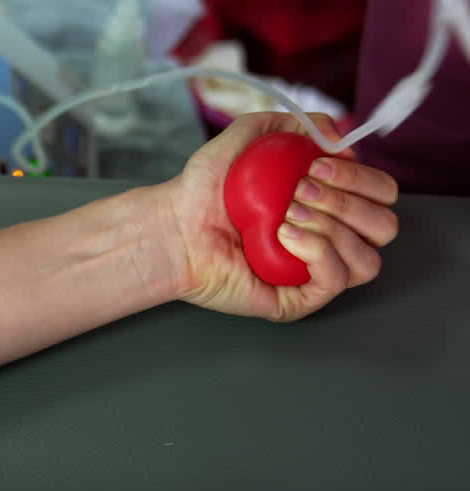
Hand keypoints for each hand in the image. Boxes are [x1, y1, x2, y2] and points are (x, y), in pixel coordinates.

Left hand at [166, 112, 399, 321]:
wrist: (172, 226)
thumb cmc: (202, 190)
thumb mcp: (247, 137)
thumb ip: (293, 122)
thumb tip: (336, 136)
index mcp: (329, 206)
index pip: (382, 194)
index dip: (362, 178)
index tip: (318, 164)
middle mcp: (330, 240)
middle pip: (384, 226)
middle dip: (349, 201)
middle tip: (300, 189)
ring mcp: (315, 273)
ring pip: (368, 257)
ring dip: (334, 228)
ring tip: (287, 216)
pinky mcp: (298, 300)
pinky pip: (336, 281)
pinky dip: (320, 253)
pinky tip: (287, 236)